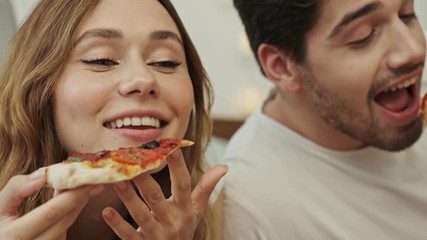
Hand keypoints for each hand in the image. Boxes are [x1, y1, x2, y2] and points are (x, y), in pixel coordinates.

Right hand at [0, 168, 103, 239]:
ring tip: (84, 191)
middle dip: (80, 200)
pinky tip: (69, 206)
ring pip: (65, 230)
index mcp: (14, 236)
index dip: (73, 195)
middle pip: (64, 221)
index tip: (89, 181)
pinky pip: (60, 236)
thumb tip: (44, 175)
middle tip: (95, 184)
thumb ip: (16, 189)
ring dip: (75, 209)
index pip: (52, 213)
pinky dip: (66, 219)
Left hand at [103, 150, 227, 238]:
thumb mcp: (197, 210)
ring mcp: (157, 236)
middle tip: (133, 161)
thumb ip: (206, 188)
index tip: (171, 148)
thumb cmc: (184, 229)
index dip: (178, 166)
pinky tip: (107, 211)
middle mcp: (173, 222)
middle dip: (145, 180)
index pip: (183, 184)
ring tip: (117, 181)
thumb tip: (224, 166)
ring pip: (141, 215)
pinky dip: (118, 224)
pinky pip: (129, 236)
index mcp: (186, 209)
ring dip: (128, 198)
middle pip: (157, 198)